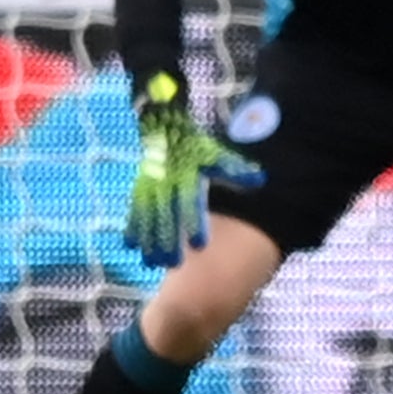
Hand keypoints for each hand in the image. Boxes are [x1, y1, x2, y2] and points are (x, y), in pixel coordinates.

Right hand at [125, 72, 265, 269]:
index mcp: (188, 177)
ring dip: (150, 241)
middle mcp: (166, 184)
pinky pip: (133, 211)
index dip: (194, 223)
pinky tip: (132, 246)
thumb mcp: (218, 155)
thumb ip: (236, 171)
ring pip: (148, 218)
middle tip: (175, 264)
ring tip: (153, 263)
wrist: (165, 129)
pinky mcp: (138, 190)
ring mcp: (150, 188)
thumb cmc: (196, 148)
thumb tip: (260, 181)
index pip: (190, 204)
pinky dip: (132, 228)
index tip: (199, 244)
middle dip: (169, 241)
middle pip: (167, 217)